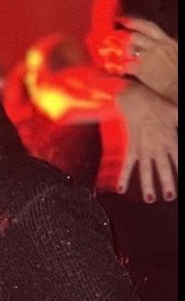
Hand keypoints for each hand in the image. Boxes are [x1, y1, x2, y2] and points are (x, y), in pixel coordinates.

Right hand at [97, 81, 177, 200]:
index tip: (181, 181)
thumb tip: (183, 125)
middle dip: (167, 183)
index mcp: (171, 138)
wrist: (135, 101)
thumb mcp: (177, 112)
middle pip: (163, 168)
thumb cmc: (158, 105)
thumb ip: (181, 122)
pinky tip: (121, 189)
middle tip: (170, 197)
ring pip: (146, 170)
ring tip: (150, 199)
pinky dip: (124, 177)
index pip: (178, 158)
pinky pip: (128, 165)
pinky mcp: (132, 148)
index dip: (180, 169)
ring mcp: (143, 149)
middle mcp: (156, 146)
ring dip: (147, 185)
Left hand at [99, 18, 177, 102]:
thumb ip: (165, 46)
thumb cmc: (177, 71)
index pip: (148, 27)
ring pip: (128, 49)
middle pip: (134, 37)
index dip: (135, 23)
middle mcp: (155, 46)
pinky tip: (122, 70)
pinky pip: (125, 65)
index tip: (125, 21)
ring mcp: (146, 57)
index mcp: (166, 41)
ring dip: (124, 54)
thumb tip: (159, 43)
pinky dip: (122, 67)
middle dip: (126, 41)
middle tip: (120, 44)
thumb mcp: (175, 51)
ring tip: (122, 58)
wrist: (177, 86)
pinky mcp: (139, 69)